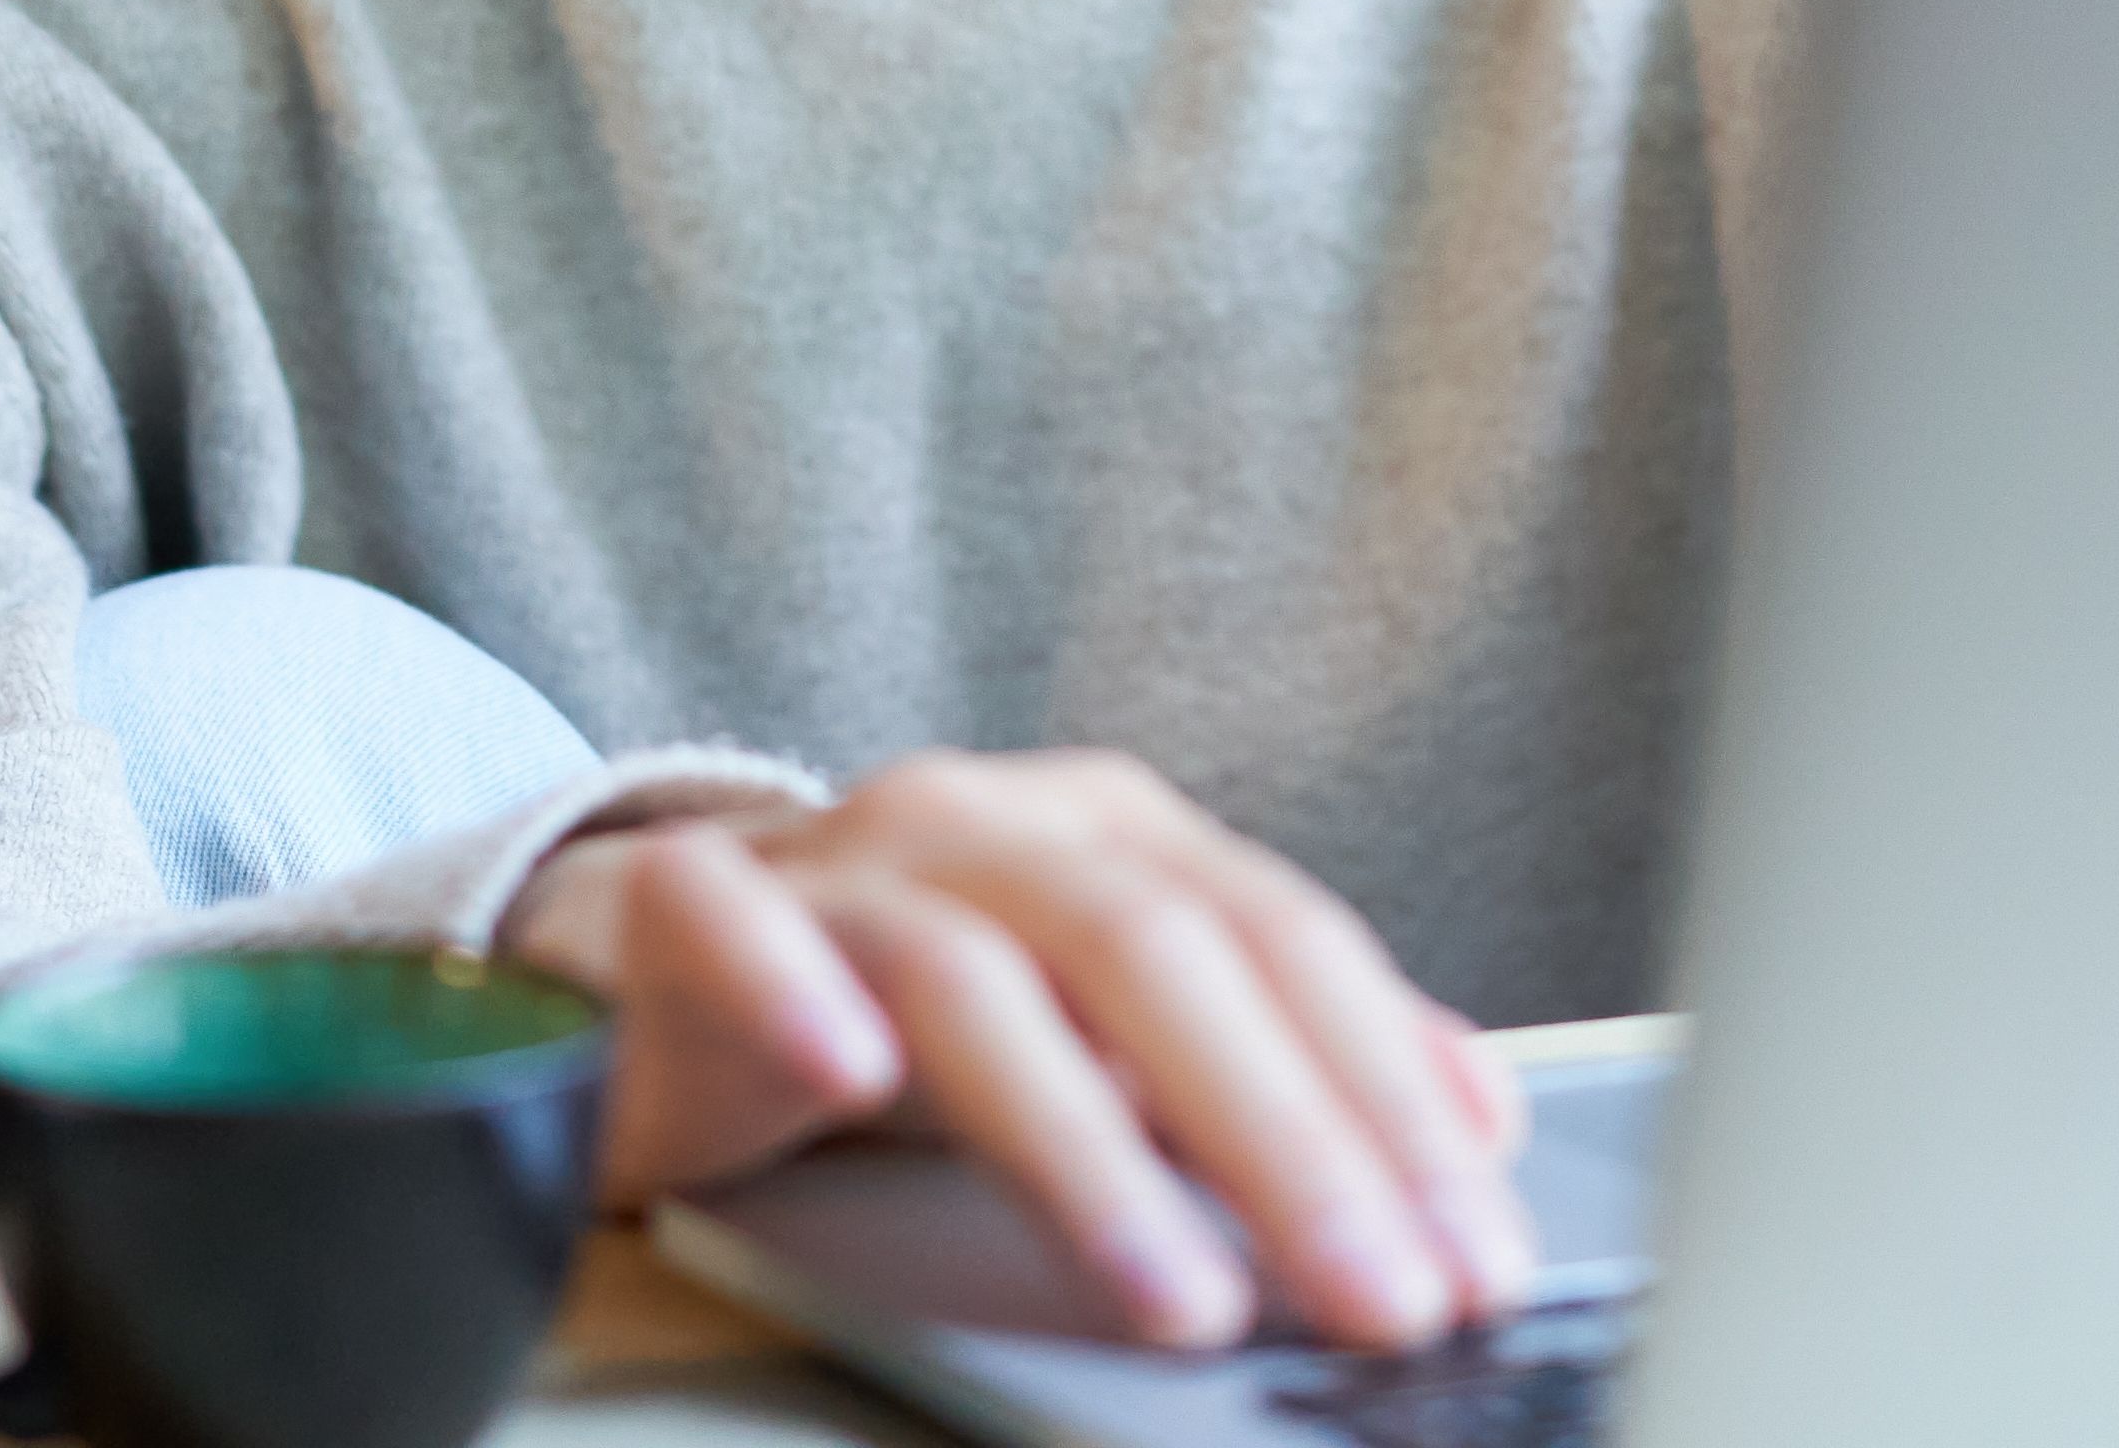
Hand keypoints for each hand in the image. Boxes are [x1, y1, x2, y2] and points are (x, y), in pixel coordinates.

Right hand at [494, 749, 1531, 1354]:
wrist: (640, 962)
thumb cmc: (902, 1009)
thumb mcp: (1106, 1036)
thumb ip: (1272, 1070)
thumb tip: (1475, 1126)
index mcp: (1111, 838)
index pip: (1287, 950)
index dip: (1394, 1101)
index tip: (1478, 1253)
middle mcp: (988, 824)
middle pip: (1161, 955)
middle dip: (1291, 1138)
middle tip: (1380, 1294)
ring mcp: (835, 859)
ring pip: (975, 970)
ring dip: (1089, 1142)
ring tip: (1180, 1295)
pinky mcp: (676, 901)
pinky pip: (728, 918)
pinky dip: (793, 984)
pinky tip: (850, 1071)